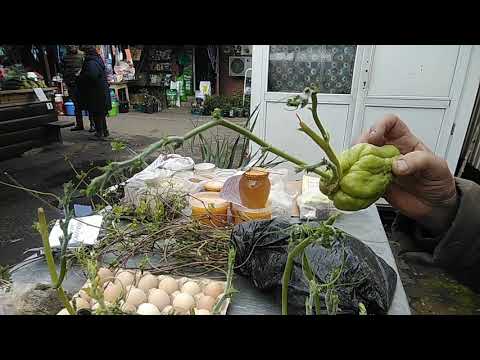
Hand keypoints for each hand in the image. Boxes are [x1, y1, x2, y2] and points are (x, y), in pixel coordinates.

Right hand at [356, 115, 457, 235]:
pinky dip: (354, 179)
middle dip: (361, 143)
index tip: (375, 136)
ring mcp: (380, 167)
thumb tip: (397, 165)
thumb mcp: (436, 166)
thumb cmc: (438, 180)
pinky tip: (356, 182)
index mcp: (404, 141)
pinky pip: (360, 177)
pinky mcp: (374, 182)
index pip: (389, 123)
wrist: (435, 205)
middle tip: (361, 154)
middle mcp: (389, 151)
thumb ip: (418, 161)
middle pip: (368, 138)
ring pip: (360, 157)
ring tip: (355, 169)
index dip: (380, 125)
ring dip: (354, 161)